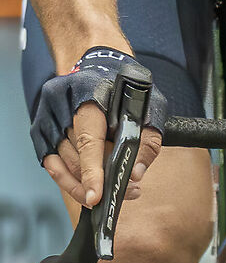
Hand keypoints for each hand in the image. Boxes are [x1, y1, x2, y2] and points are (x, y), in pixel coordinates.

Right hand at [33, 47, 162, 211]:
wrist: (99, 67)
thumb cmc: (125, 88)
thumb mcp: (150, 105)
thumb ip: (148, 139)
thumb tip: (135, 173)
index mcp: (89, 93)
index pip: (89, 139)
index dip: (92, 170)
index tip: (96, 195)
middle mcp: (61, 103)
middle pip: (75, 155)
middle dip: (98, 180)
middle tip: (126, 192)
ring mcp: (45, 115)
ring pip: (60, 161)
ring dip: (83, 183)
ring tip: (110, 190)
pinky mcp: (39, 127)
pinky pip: (50, 161)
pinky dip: (67, 177)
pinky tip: (86, 184)